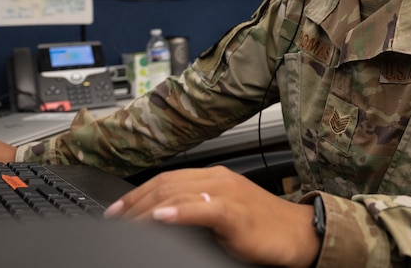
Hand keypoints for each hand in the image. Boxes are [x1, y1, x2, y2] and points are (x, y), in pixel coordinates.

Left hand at [104, 165, 319, 267]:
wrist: (298, 234)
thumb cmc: (263, 227)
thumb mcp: (223, 214)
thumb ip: (197, 210)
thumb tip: (163, 220)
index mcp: (213, 177)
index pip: (166, 180)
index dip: (137, 194)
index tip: (116, 211)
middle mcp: (217, 178)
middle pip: (165, 185)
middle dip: (134, 203)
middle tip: (113, 221)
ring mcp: (226, 192)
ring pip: (177, 194)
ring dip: (147, 209)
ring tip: (126, 223)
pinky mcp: (235, 211)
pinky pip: (202, 208)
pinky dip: (179, 213)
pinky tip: (161, 218)